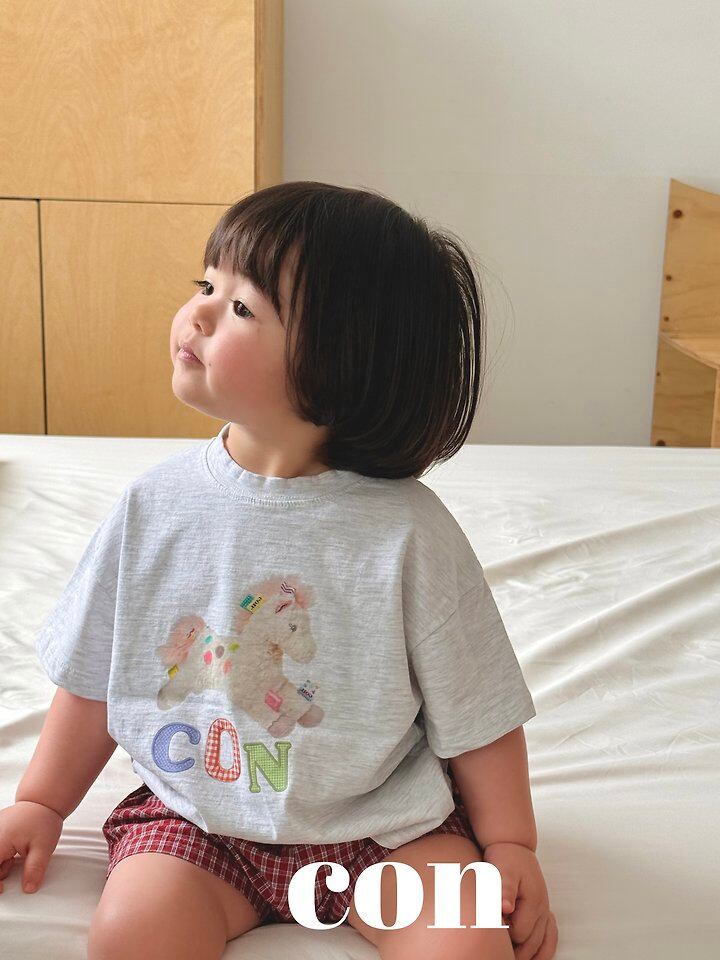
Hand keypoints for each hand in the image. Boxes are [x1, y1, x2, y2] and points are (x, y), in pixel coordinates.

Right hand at [0, 801, 63, 893]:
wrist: (43, 802)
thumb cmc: (42, 818)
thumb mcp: (43, 847)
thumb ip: (34, 869)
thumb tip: (29, 887)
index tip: (3, 888)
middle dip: (0, 871)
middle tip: (13, 867)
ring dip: (1, 864)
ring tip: (18, 855)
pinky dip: (3, 856)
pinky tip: (14, 851)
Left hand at [483, 841, 557, 959]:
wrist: (514, 846)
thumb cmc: (506, 858)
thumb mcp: (503, 869)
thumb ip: (504, 888)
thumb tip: (505, 908)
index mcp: (534, 901)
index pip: (520, 933)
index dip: (504, 934)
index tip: (491, 925)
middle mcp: (543, 910)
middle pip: (531, 944)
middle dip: (514, 949)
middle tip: (498, 946)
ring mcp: (545, 912)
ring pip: (541, 946)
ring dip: (527, 954)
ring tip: (510, 955)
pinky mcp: (543, 912)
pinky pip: (549, 939)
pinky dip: (541, 951)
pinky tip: (530, 957)